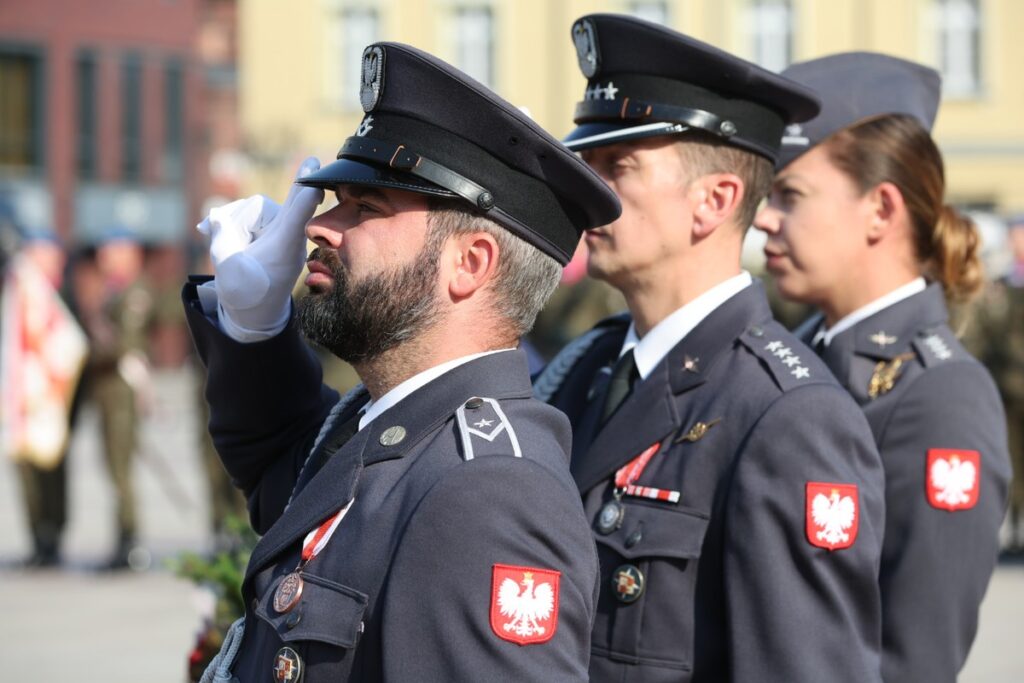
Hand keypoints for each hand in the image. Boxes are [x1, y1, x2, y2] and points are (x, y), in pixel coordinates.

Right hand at [197, 157, 323, 340]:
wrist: (255, 315)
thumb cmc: (244, 294)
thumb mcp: (226, 267)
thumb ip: (220, 236)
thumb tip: (217, 216)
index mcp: (284, 246)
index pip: (298, 214)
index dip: (306, 191)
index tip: (317, 174)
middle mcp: (289, 238)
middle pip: (283, 205)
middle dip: (293, 187)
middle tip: (312, 160)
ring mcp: (283, 236)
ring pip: (259, 211)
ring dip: (238, 222)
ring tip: (228, 248)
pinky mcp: (276, 235)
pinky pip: (258, 218)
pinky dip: (240, 224)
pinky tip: (220, 232)